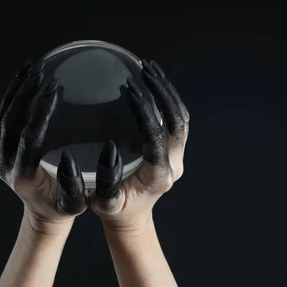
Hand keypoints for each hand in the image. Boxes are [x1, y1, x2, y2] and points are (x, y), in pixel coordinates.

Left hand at [0, 60, 87, 234]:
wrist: (42, 213)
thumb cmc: (62, 208)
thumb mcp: (75, 204)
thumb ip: (73, 186)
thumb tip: (68, 159)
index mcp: (23, 176)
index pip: (29, 138)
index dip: (40, 113)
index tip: (54, 90)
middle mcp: (6, 164)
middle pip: (10, 123)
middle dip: (25, 94)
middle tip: (42, 71)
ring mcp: (1, 155)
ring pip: (3, 117)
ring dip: (17, 91)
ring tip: (33, 67)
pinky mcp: (2, 148)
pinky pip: (3, 117)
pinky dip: (12, 95)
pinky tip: (25, 77)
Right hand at [88, 59, 189, 233]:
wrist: (131, 217)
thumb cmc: (115, 210)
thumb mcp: (104, 203)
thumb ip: (106, 182)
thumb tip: (108, 151)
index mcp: (158, 176)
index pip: (157, 139)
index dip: (146, 114)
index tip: (131, 92)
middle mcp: (173, 164)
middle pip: (179, 122)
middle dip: (163, 93)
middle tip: (145, 71)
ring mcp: (176, 155)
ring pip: (181, 117)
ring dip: (167, 92)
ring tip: (149, 68)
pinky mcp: (172, 149)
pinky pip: (176, 119)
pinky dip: (166, 98)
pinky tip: (151, 82)